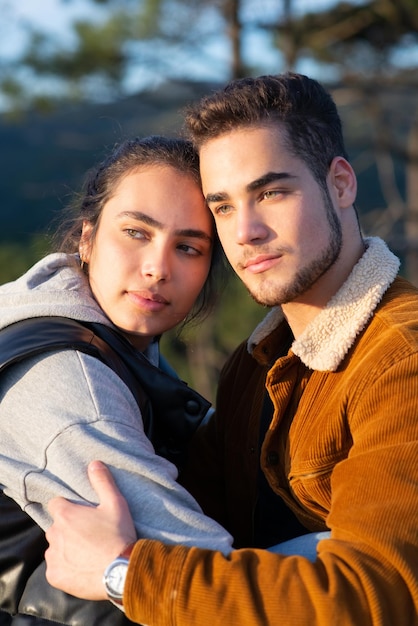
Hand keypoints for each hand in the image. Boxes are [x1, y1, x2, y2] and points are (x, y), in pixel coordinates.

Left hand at [45, 460, 136, 599]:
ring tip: (87, 552)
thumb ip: (103, 482)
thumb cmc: (118, 535)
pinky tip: (82, 567)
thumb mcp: (115, 504)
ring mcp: (53, 556)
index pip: (56, 504)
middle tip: (88, 534)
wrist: (120, 572)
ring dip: (66, 547)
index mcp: (66, 515)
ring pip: (55, 547)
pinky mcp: (55, 575)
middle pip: (56, 526)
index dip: (68, 507)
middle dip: (68, 528)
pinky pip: (55, 567)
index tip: (81, 514)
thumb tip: (94, 463)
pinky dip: (65, 567)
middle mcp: (54, 534)